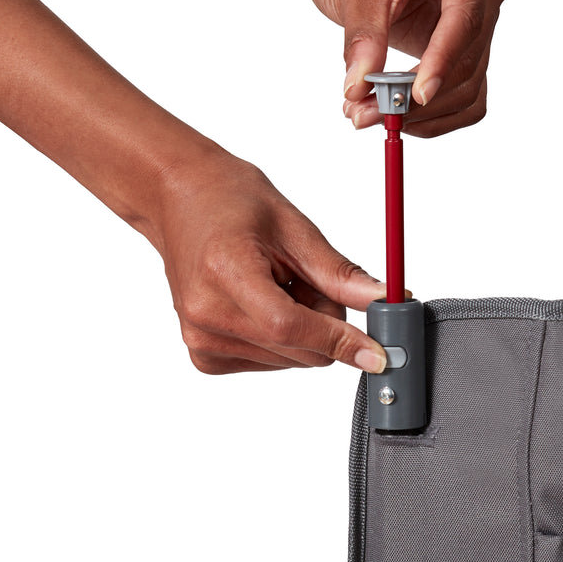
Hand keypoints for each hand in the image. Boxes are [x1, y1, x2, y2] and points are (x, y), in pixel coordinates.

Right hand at [150, 145, 389, 374]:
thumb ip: (340, 274)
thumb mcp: (294, 228)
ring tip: (278, 283)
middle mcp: (206, 316)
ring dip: (304, 329)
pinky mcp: (203, 356)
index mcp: (225, 274)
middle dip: (326, 323)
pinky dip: (282, 338)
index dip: (341, 341)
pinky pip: (271, 363)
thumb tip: (384, 301)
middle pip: (302, 351)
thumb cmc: (229, 199)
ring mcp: (200, 340)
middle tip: (307, 278)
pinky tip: (262, 301)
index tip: (379, 352)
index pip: (292, 328)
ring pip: (293, 361)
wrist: (177, 199)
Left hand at [293, 0, 511, 137]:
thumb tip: (359, 91)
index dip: (442, 61)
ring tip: (368, 114)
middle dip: (421, 96)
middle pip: (470, 57)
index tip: (415, 97)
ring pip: (470, 83)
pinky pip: (465, 90)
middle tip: (367, 113)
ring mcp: (480, 16)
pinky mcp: (464, 44)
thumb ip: (362, 41)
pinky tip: (398, 118)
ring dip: (424, 113)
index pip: (466, 17)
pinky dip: (435, 113)